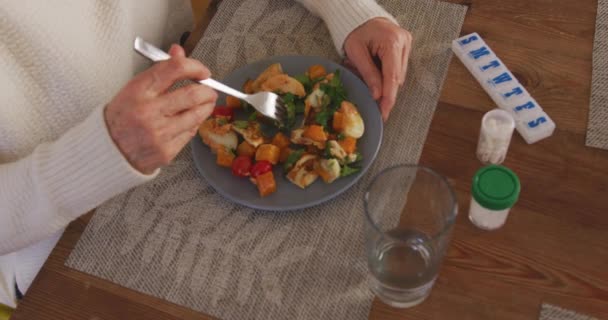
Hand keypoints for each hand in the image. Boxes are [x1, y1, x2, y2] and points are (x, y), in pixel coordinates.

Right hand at [105, 45, 216, 173]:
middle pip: (192, 95)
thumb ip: (159, 71)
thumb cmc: (121, 117)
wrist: (108, 151)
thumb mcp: (133, 88)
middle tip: (210, 90)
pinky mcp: (166, 151)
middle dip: (208, 90)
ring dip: (206, 107)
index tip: (202, 71)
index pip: (175, 69)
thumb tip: (178, 52)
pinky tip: (190, 121)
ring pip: (196, 116)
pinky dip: (194, 124)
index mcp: (138, 91)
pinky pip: (190, 133)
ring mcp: (158, 133)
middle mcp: (148, 112)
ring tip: (205, 104)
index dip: (195, 67)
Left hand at [344, 18, 411, 120]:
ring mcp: (407, 44)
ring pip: (398, 76)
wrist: (362, 18)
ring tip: (368, 77)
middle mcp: (404, 42)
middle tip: (370, 98)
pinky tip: (375, 70)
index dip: (388, 96)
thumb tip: (377, 95)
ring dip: (384, 82)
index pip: (392, 76)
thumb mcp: (356, 53)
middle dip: (383, 90)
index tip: (384, 111)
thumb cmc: (356, 32)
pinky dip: (386, 75)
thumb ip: (368, 74)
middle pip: (396, 78)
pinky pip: (397, 69)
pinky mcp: (406, 47)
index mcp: (392, 41)